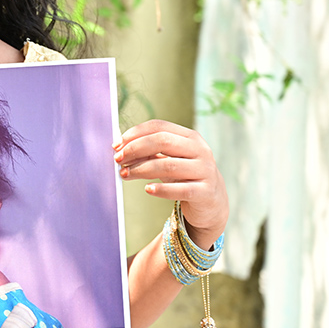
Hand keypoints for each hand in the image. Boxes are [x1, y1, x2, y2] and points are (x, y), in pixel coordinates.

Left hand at [114, 120, 227, 248]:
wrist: (212, 201)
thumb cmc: (185, 175)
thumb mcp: (168, 160)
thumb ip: (148, 152)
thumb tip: (119, 148)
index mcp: (190, 136)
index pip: (159, 126)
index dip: (135, 133)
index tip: (117, 145)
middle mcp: (200, 150)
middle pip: (163, 141)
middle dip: (136, 149)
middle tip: (118, 159)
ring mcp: (205, 170)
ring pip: (168, 165)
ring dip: (141, 169)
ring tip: (124, 174)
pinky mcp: (205, 192)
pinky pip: (181, 189)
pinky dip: (161, 189)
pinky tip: (147, 189)